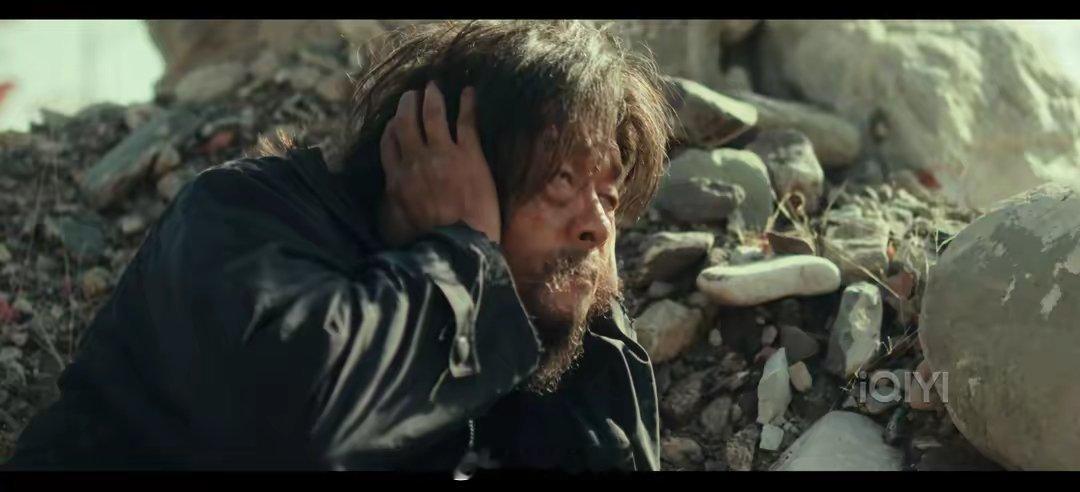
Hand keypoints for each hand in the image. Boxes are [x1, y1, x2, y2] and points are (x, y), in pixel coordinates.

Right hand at [377, 82, 500, 246]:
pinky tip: (470, 92)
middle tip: (412, 94)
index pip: (389, 144)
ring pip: (433, 115)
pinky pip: (466, 121)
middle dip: (407, 105)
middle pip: (406, 123)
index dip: (391, 128)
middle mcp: (416, 161)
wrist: (459, 247)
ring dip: (432, 97)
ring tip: (434, 87)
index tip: (395, 120)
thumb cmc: (429, 243)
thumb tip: (388, 200)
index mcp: (397, 180)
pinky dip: (467, 103)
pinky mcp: (470, 155)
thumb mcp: (397, 227)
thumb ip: (391, 207)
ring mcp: (443, 155)